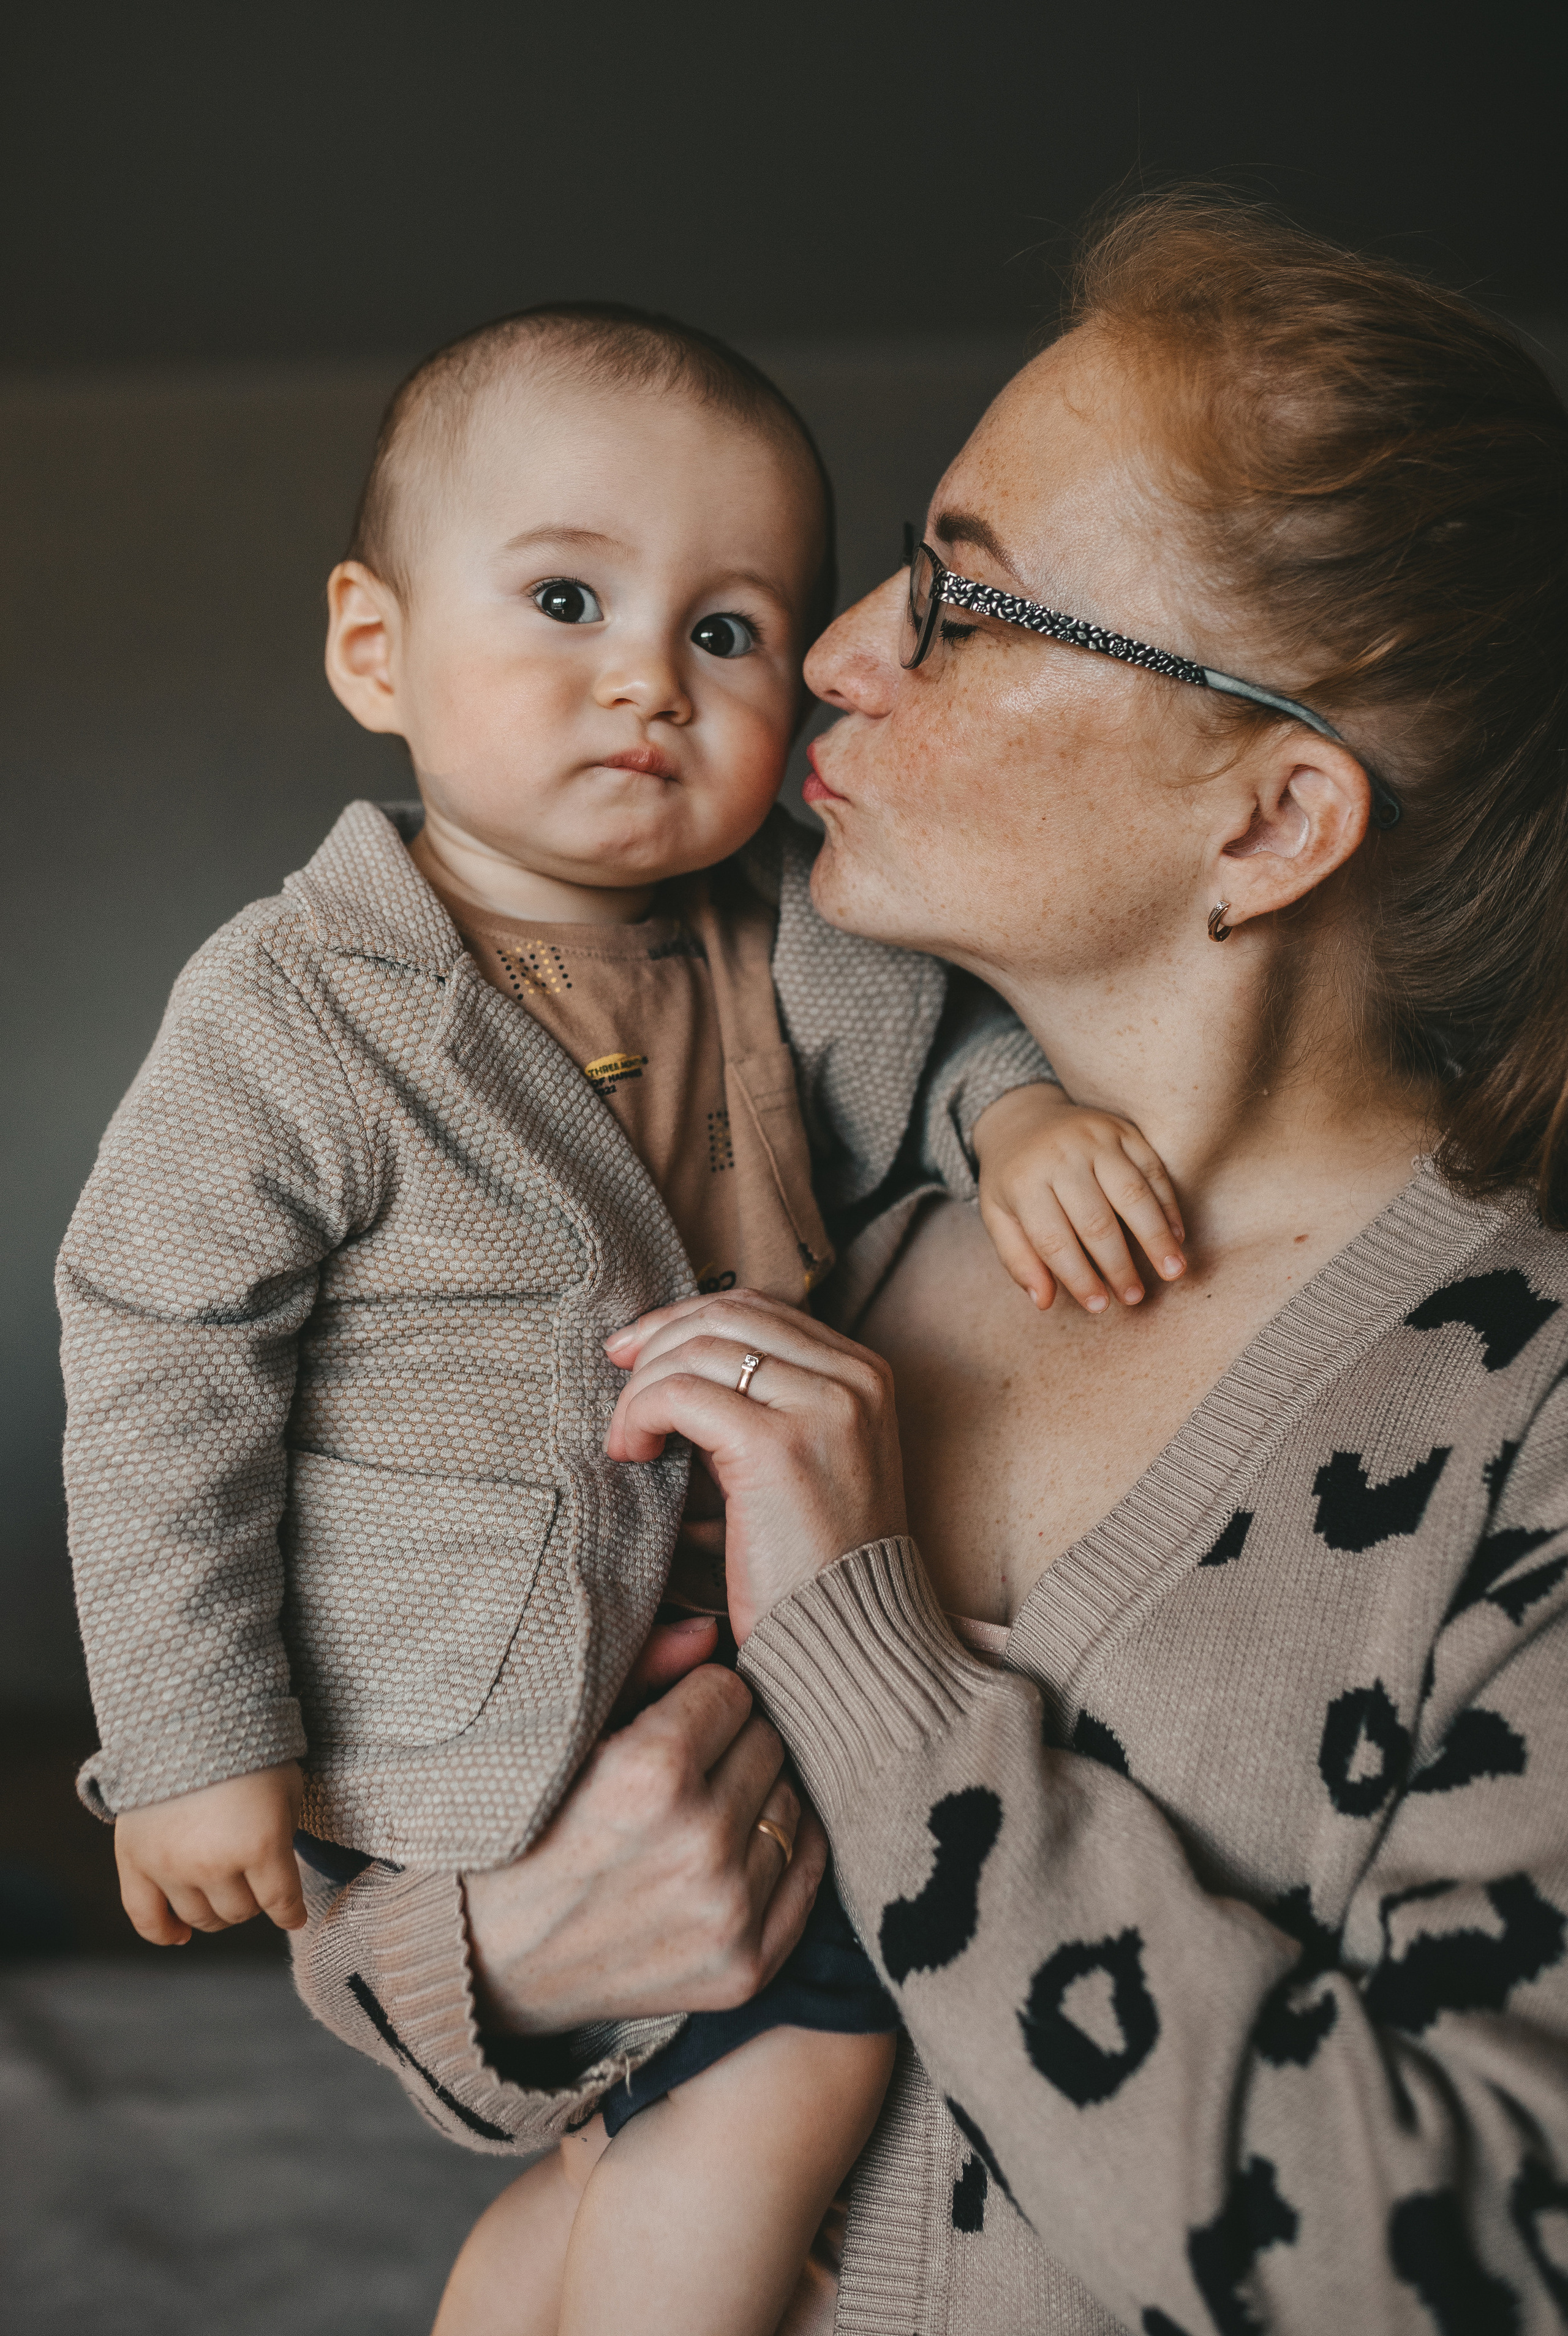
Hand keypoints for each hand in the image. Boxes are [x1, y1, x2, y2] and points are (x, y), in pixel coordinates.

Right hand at [113, 1760, 305, 1944]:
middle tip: (253, 1879)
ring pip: (201, 1919)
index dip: (291, 1912)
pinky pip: (146, 1919)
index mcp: (260, 1844)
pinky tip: (179, 1935)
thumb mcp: (287, 1788)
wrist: (187, 1716)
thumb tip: (281, 1882)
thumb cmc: (248, 1749)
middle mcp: (214, 1864)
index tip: (294, 1914)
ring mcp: (171, 1867)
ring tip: (221, 1890)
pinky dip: (164, 1934)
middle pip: (240, 1912)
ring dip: (217, 1911)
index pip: (281, 1902)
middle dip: (253, 1900)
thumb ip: (286, 1837)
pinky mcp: (135, 1862)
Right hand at [464, 1659, 823, 2032]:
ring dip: (754, 1798)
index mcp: (651, 1773)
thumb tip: (711, 1630)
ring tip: (697, 1813)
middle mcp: (699, 1844)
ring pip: (790, 1804)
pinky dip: (781, 1852)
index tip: (666, 1720)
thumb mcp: (558, 1738)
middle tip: (682, 1768)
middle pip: (767, 1743)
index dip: (696, 1699)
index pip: (729, 1691)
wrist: (480, 1965)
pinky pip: (805, 1874)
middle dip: (728, 1744)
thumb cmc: (512, 1835)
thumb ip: (640, 1669)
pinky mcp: (744, 1969)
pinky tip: (736, 1849)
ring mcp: (727, 1913)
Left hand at [604, 1289, 906, 1637]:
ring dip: (642, 1387)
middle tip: (616, 1377)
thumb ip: (763, 1404)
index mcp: (865, 1374)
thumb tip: (672, 1359)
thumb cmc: (814, 1563)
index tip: (637, 1350)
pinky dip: (641, 1414)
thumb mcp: (805, 1459)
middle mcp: (852, 1378)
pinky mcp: (776, 1445)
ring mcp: (820, 1406)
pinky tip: (632, 1452)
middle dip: (656, 1341)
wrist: (851, 1640)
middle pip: (725, 1317)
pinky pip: (681, 1395)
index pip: (758, 1310)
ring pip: (698, 1349)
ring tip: (627, 1438)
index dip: (685, 1319)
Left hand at [971, 1083, 1185, 1312]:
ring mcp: (1094, 1138)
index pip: (1054, 1240)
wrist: (1024, 1117)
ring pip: (1132, 1193)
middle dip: (1118, 1265)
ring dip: (1155, 1237)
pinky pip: (1153, 1170)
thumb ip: (1018, 1259)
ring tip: (1173, 1272)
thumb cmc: (1013, 1179)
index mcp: (1024, 1181)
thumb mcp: (999, 1216)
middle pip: (1096, 1221)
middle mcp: (1060, 1156)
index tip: (1100, 1306)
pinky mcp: (1123, 1129)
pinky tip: (1177, 1238)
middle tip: (1135, 1298)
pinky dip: (1168, 1205)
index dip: (1079, 1277)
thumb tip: (1044, 1302)